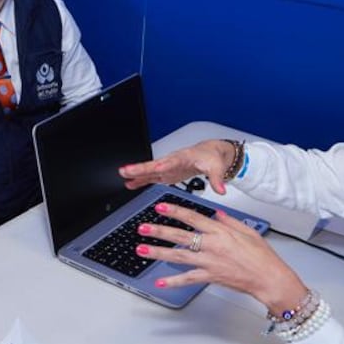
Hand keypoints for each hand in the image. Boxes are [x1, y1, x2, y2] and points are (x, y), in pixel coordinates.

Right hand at [119, 139, 236, 194]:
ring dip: (136, 173)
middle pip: (154, 164)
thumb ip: (217, 179)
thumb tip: (221, 190)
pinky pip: (151, 176)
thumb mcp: (217, 167)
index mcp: (184, 158)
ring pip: (149, 170)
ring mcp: (167, 168)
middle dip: (140, 167)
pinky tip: (130, 184)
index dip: (163, 165)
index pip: (171, 161)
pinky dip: (140, 180)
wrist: (210, 153)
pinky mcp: (166, 173)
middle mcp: (172, 161)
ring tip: (122, 176)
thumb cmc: (211, 157)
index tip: (154, 168)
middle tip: (125, 169)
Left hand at [133, 203, 305, 314]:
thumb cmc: (262, 257)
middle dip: (158, 231)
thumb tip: (216, 213)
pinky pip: (188, 279)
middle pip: (180, 236)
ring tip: (141, 249)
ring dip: (158, 252)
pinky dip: (173, 282)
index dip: (175, 211)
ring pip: (178, 256)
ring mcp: (209, 262)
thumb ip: (229, 221)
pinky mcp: (210, 276)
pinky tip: (159, 282)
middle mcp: (212, 245)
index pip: (192, 217)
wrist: (269, 278)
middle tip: (142, 227)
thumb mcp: (248, 231)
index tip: (161, 207)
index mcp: (220, 232)